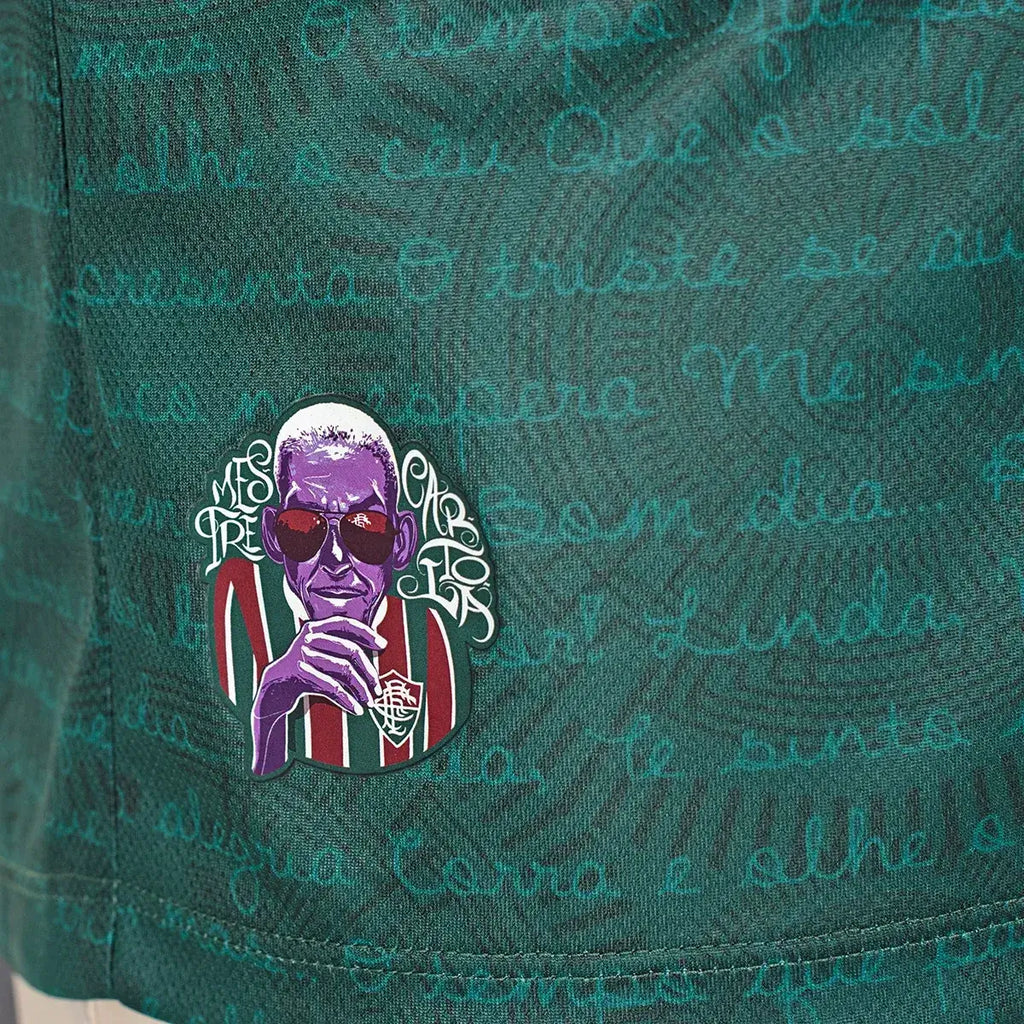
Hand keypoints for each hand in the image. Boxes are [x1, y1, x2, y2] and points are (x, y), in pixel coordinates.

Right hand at [250, 615, 387, 774]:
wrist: (274, 688)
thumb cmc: (306, 670)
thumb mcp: (320, 652)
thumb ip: (342, 647)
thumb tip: (379, 648)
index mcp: (315, 628)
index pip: (345, 624)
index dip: (366, 633)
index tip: (383, 645)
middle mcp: (309, 638)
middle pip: (350, 650)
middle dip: (369, 671)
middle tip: (379, 689)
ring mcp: (303, 655)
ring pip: (344, 670)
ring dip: (361, 689)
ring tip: (370, 702)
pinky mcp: (300, 675)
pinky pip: (332, 687)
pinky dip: (347, 700)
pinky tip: (356, 709)